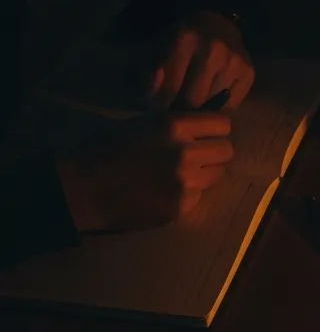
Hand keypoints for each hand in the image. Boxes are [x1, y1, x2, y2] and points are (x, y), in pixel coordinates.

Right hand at [56, 112, 233, 231]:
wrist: (80, 189)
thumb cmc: (103, 150)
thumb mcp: (140, 124)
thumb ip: (174, 125)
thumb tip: (202, 128)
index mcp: (174, 126)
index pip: (223, 124)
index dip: (215, 130)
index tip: (206, 135)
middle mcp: (186, 153)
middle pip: (226, 151)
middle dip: (213, 152)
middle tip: (197, 157)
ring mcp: (186, 183)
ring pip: (217, 175)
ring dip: (204, 174)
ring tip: (179, 175)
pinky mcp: (181, 208)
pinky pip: (199, 197)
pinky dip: (188, 195)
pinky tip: (165, 193)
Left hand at [147, 11, 254, 109]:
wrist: (217, 26)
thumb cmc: (180, 40)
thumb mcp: (156, 49)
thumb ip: (147, 72)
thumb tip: (151, 96)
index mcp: (183, 40)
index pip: (170, 89)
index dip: (159, 104)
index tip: (156, 107)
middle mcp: (212, 50)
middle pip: (192, 100)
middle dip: (179, 108)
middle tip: (174, 107)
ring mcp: (234, 62)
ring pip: (211, 105)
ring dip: (198, 109)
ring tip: (190, 102)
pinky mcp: (248, 73)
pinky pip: (230, 106)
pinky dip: (217, 108)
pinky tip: (210, 98)